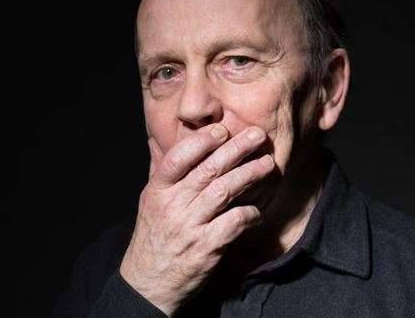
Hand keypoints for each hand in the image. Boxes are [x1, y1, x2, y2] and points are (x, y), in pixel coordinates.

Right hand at [119, 124, 274, 314]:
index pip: (178, 158)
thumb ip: (166, 175)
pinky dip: (249, 213)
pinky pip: (233, 223)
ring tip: (267, 164)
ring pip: (224, 191)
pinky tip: (258, 211)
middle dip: (236, 149)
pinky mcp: (206, 248)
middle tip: (258, 135)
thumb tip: (178, 142)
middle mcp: (172, 206)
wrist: (148, 283)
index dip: (202, 141)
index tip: (222, 130)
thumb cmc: (154, 237)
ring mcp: (189, 227)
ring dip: (249, 175)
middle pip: (208, 170)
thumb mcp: (151, 202)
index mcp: (157, 191)